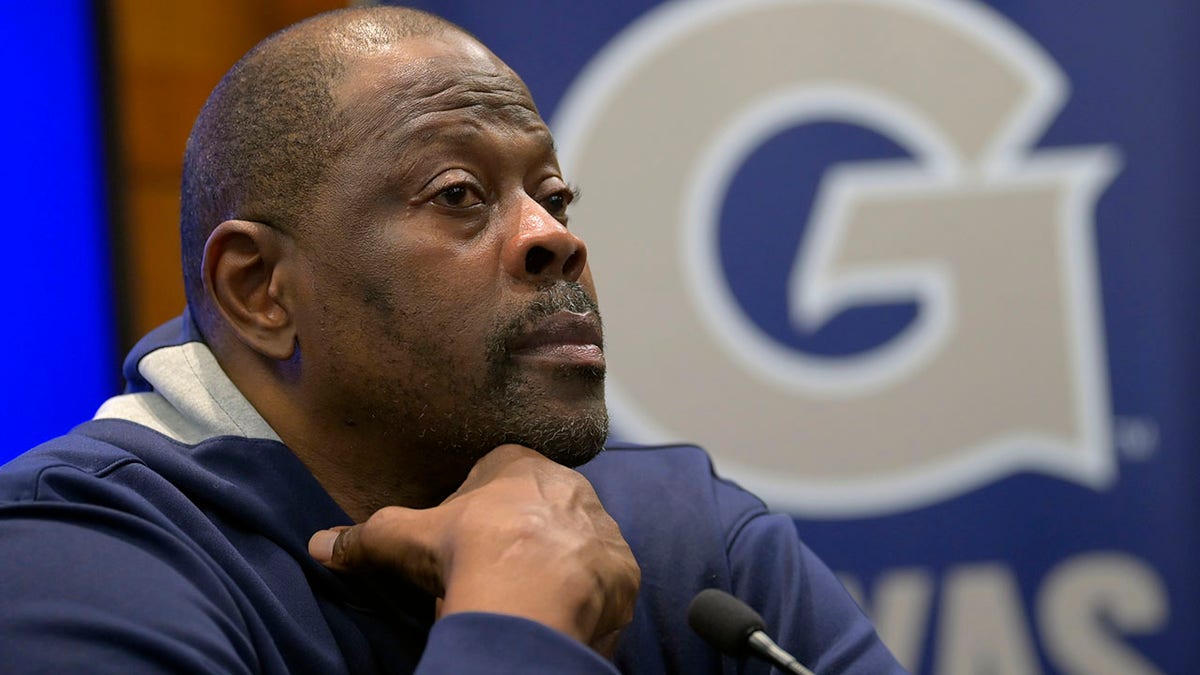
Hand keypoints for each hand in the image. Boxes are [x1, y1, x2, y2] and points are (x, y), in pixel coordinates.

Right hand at [309, 444, 639, 654]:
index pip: (500, 475)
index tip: (464, 540)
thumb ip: (364, 535)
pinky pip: (605, 581)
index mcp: (520, 465)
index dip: (479, 508)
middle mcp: (570, 487)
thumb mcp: (403, 537)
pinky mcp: (623, 570)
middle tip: (495, 572)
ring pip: (578, 542)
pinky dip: (587, 598)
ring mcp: (602, 527)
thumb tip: (319, 543)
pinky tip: (560, 616)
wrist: (527, 594)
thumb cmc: (466, 551)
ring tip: (527, 599)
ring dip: (559, 565)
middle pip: (543, 509)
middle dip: (522, 536)